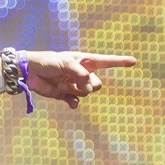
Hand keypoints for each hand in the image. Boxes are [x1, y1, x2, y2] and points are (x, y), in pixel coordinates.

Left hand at [20, 51, 136, 108]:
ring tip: (62, 85)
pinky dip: (74, 103)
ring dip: (76, 91)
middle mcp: (82, 73)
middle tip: (76, 81)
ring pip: (86, 93)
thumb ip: (80, 73)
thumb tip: (89, 85)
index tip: (134, 61)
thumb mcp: (65, 63)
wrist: (31, 72)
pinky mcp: (66, 94)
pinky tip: (70, 103)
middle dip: (89, 85)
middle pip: (97, 83)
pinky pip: (76, 101)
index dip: (120, 62)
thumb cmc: (48, 61)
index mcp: (85, 61)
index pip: (106, 61)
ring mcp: (75, 84)